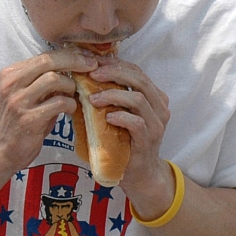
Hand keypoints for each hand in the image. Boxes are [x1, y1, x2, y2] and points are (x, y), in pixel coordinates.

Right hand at [0, 50, 96, 173]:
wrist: (1, 149)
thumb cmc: (19, 121)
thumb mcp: (26, 95)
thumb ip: (43, 81)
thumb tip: (74, 68)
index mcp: (10, 74)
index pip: (44, 56)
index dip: (69, 55)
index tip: (87, 58)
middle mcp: (11, 84)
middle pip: (48, 61)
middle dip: (74, 61)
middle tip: (92, 66)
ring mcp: (18, 101)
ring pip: (54, 79)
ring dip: (71, 86)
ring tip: (74, 95)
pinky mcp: (28, 118)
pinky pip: (58, 103)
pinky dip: (70, 104)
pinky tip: (70, 110)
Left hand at [83, 56, 172, 204]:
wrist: (138, 174)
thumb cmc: (123, 141)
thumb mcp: (114, 115)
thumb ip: (105, 98)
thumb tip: (76, 80)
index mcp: (152, 96)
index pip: (136, 71)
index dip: (114, 63)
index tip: (92, 62)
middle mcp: (158, 107)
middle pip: (140, 79)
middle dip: (113, 73)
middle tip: (91, 74)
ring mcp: (156, 124)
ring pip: (139, 98)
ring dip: (113, 95)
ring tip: (92, 99)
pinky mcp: (149, 140)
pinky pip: (137, 123)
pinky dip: (121, 117)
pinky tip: (107, 117)